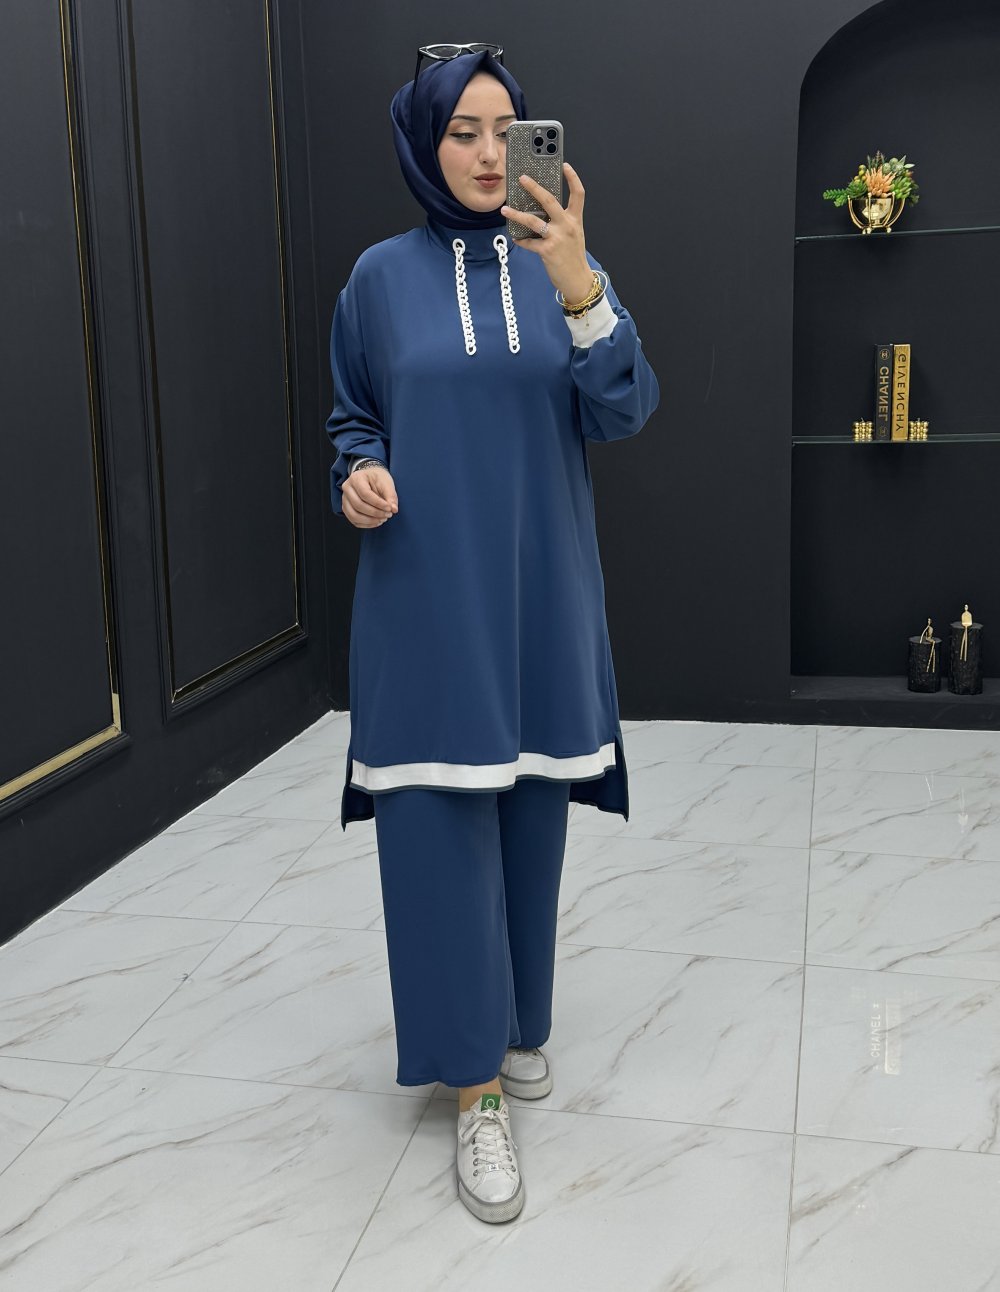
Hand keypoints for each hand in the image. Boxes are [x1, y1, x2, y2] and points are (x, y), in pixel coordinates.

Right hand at [342, 465, 397, 528]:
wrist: (370, 478)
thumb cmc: (377, 479)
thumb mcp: (386, 482)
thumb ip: (391, 496)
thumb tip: (394, 509)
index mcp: (356, 478)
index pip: (365, 494)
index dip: (378, 503)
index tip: (389, 508)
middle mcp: (347, 488)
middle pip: (358, 505)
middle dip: (375, 513)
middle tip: (388, 515)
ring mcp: (344, 499)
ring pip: (354, 515)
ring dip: (370, 521)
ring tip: (383, 519)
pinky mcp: (346, 509)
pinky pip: (354, 521)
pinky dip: (366, 524)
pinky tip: (377, 521)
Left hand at [500, 162, 593, 302]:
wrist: (578, 279)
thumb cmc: (573, 256)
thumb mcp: (573, 234)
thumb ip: (562, 221)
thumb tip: (543, 212)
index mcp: (575, 219)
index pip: (578, 194)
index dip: (573, 178)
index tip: (565, 165)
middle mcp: (567, 226)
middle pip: (549, 200)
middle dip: (534, 188)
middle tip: (522, 178)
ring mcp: (557, 238)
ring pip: (533, 221)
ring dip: (516, 215)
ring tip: (505, 210)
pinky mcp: (547, 251)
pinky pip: (529, 242)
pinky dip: (521, 240)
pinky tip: (516, 238)